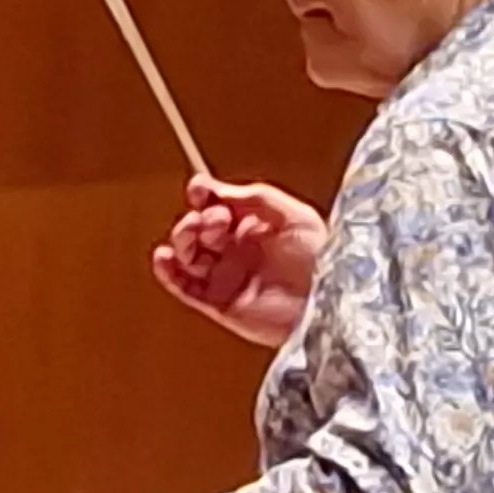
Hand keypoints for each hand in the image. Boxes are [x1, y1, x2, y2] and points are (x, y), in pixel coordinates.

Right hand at [151, 176, 328, 346]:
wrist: (331, 302)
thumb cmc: (324, 260)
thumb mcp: (293, 214)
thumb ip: (254, 197)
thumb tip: (215, 189)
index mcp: (255, 226)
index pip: (218, 206)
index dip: (204, 195)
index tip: (198, 188)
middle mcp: (238, 251)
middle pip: (200, 230)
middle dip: (199, 220)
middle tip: (213, 219)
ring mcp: (228, 277)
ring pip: (189, 257)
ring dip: (182, 241)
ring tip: (189, 233)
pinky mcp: (221, 304)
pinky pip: (186, 288)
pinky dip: (169, 274)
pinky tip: (163, 258)